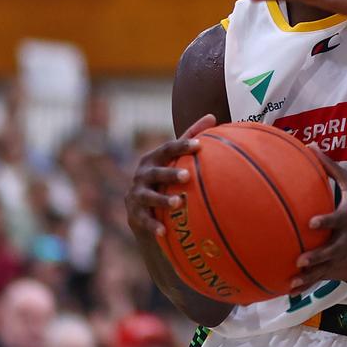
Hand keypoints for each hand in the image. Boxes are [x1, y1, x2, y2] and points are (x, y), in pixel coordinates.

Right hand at [125, 114, 215, 238]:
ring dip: (162, 199)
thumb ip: (190, 138)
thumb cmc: (165, 178)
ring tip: (178, 203)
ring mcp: (136, 194)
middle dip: (170, 173)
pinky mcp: (134, 214)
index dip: (183, 146)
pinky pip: (144, 220)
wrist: (142, 209)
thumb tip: (212, 115)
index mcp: (154, 159)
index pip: (168, 149)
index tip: (199, 145)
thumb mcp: (175, 159)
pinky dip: (153, 225)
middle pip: (156, 172)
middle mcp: (142, 174)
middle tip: (187, 176)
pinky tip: (164, 231)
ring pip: (148, 196)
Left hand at [288, 146, 346, 293]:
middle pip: (332, 250)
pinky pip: (324, 274)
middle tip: (301, 260)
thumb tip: (311, 146)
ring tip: (292, 283)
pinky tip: (290, 291)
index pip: (337, 220)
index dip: (325, 222)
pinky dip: (309, 284)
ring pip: (327, 267)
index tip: (311, 223)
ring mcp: (345, 252)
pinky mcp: (342, 261)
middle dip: (318, 257)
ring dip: (311, 277)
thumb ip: (330, 168)